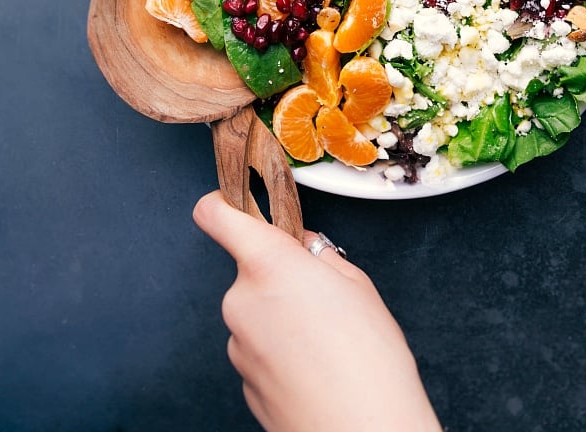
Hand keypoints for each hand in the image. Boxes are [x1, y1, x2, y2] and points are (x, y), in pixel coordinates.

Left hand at [193, 191, 442, 431]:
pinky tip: (317, 370)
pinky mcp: (243, 384)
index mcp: (268, 263)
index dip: (222, 203)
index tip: (233, 201)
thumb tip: (304, 251)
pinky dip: (282, 354)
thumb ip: (320, 257)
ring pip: (257, 314)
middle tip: (324, 299)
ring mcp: (238, 346)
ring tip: (329, 343)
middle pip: (251, 272)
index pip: (216, 215)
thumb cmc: (369, 360)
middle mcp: (241, 300)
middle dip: (280, 278)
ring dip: (282, 319)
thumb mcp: (358, 284)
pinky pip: (260, 351)